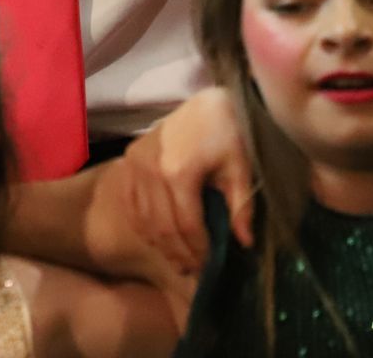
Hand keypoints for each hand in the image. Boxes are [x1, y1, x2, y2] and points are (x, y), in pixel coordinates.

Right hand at [119, 88, 253, 274]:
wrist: (206, 103)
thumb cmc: (229, 133)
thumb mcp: (242, 168)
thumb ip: (241, 206)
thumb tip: (244, 244)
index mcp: (178, 170)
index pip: (185, 224)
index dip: (198, 249)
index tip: (209, 265)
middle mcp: (150, 168)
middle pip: (161, 225)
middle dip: (179, 252)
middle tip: (193, 270)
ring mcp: (135, 163)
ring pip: (143, 217)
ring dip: (159, 243)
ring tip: (177, 259)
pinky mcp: (128, 160)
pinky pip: (130, 202)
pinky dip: (141, 223)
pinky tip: (156, 238)